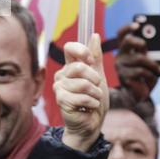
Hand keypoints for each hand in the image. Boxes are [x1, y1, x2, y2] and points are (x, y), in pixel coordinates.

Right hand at [54, 33, 108, 151]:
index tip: (92, 62)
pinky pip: (82, 97)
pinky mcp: (61, 100)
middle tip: (97, 88)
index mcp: (70, 67)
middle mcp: (62, 75)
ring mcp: (59, 87)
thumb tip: (94, 35)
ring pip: (82, 84)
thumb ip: (95, 57)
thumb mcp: (99, 77)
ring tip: (94, 99)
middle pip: (79, 67)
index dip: (83, 52)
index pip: (70, 48)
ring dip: (95, 94)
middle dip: (95, 79)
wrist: (92, 123)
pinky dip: (92, 103)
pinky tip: (90, 107)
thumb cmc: (94, 101)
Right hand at [114, 22, 159, 101]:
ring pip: (139, 57)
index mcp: (126, 49)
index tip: (137, 25)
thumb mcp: (155, 62)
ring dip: (152, 63)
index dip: (128, 27)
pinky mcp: (124, 77)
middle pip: (128, 41)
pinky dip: (150, 73)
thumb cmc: (146, 76)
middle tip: (147, 47)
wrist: (139, 95)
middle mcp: (121, 55)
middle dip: (141, 42)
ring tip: (159, 69)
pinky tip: (153, 76)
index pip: (122, 34)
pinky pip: (140, 71)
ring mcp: (121, 66)